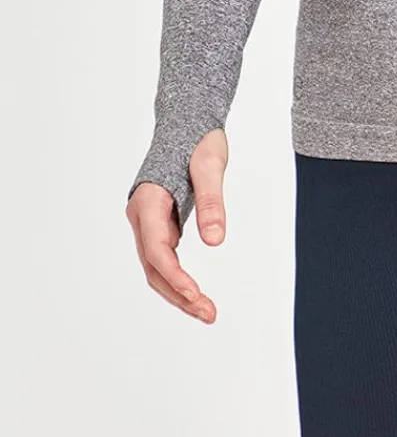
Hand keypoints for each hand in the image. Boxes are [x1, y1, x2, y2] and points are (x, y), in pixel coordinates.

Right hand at [126, 127, 229, 323]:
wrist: (188, 122)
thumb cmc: (199, 140)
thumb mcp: (210, 165)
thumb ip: (211, 202)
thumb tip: (216, 240)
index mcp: (148, 201)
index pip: (156, 249)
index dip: (175, 276)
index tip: (196, 294)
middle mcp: (141, 215)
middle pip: (154, 267)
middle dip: (179, 294)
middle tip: (209, 314)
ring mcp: (147, 222)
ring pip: (157, 267)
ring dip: (178, 292)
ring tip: (207, 311)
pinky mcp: (158, 224)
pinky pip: (163, 259)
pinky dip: (178, 278)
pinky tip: (196, 293)